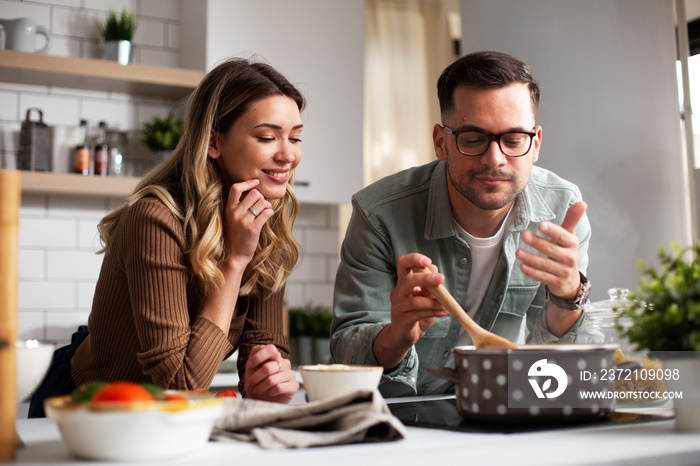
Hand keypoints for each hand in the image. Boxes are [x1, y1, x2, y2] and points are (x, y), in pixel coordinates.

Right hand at [223, 179, 273, 266]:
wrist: (234, 255)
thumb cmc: (236, 235)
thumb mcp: (232, 218)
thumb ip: (240, 206)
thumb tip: (255, 192)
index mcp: (229, 208)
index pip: (236, 188)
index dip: (248, 183)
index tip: (256, 182)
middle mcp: (235, 213)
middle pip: (255, 193)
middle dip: (262, 198)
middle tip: (261, 206)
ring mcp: (244, 221)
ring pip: (263, 202)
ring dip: (267, 206)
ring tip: (264, 213)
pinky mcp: (253, 229)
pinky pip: (267, 213)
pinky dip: (270, 213)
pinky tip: (267, 217)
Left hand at [244, 344, 297, 403]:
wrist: (263, 400)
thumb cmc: (257, 385)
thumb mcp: (250, 372)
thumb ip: (252, 362)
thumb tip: (251, 362)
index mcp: (274, 357)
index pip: (270, 349)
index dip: (258, 357)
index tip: (249, 366)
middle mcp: (284, 363)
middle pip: (268, 367)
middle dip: (256, 377)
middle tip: (251, 384)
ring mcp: (290, 374)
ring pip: (272, 379)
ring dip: (261, 387)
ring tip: (257, 391)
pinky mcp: (294, 385)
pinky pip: (279, 388)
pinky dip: (270, 392)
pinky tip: (269, 393)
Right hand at [374, 254, 448, 368]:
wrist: (404, 335)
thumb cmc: (416, 313)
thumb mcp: (426, 297)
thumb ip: (430, 284)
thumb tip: (435, 269)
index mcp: (403, 282)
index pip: (403, 264)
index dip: (413, 259)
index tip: (427, 261)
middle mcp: (398, 292)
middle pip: (408, 280)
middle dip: (425, 278)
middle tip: (440, 278)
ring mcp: (398, 307)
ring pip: (415, 301)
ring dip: (434, 302)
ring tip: (446, 304)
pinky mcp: (402, 320)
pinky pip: (419, 314)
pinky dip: (434, 312)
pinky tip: (444, 312)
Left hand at [516, 201, 586, 299]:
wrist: (570, 280)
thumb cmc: (565, 252)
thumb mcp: (569, 236)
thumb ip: (571, 220)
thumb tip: (582, 203)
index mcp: (572, 243)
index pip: (563, 236)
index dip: (552, 231)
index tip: (540, 224)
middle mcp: (569, 257)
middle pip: (552, 250)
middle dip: (538, 243)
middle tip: (524, 235)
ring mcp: (563, 271)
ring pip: (546, 265)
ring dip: (531, 258)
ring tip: (517, 252)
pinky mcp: (556, 282)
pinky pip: (543, 277)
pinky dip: (532, 272)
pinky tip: (522, 266)